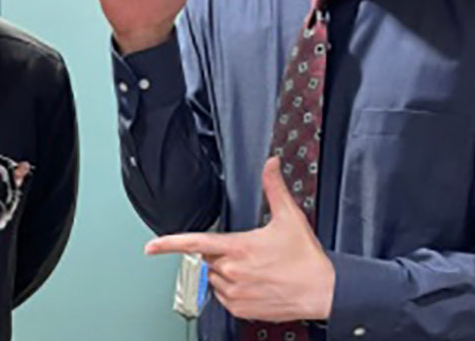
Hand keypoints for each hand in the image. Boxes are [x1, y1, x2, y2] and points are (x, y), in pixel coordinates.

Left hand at [144, 157, 334, 321]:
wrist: (323, 291)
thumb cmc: (306, 259)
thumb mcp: (290, 217)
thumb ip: (274, 187)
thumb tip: (270, 164)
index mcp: (238, 248)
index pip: (195, 243)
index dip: (169, 244)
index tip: (151, 247)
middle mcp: (231, 272)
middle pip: (210, 258)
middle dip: (222, 252)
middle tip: (249, 251)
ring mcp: (235, 293)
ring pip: (216, 279)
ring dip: (227, 272)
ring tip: (256, 268)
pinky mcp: (241, 310)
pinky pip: (225, 298)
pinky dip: (233, 290)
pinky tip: (255, 283)